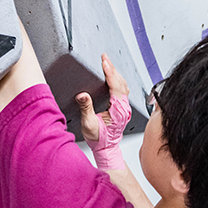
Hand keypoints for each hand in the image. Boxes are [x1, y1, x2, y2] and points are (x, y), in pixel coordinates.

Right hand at [77, 54, 129, 170]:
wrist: (106, 149)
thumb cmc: (99, 139)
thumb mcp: (89, 124)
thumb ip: (86, 108)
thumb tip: (83, 95)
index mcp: (118, 110)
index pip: (115, 86)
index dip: (110, 72)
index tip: (104, 62)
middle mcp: (124, 107)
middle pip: (121, 82)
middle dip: (112, 68)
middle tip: (104, 57)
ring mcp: (124, 107)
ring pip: (123, 85)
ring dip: (115, 73)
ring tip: (107, 63)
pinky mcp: (122, 108)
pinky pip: (122, 90)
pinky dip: (117, 80)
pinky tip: (112, 76)